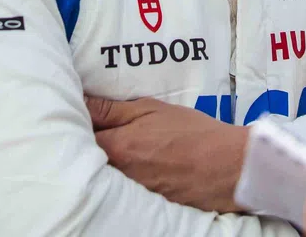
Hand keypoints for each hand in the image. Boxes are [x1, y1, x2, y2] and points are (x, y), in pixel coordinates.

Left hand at [86, 95, 247, 212]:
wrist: (227, 165)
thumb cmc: (192, 132)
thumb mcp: (151, 109)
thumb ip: (112, 109)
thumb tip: (82, 101)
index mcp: (117, 148)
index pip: (79, 136)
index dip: (79, 124)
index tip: (82, 113)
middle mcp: (119, 175)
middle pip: (90, 158)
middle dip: (91, 143)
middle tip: (101, 128)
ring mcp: (131, 192)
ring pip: (106, 174)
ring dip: (107, 160)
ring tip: (127, 146)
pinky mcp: (145, 203)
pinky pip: (124, 187)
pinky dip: (125, 174)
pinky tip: (141, 164)